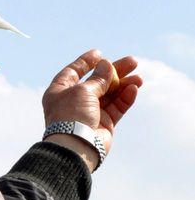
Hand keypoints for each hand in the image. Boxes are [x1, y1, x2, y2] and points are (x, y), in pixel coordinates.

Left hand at [42, 49, 142, 170]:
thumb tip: (107, 65)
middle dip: (114, 71)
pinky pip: (116, 108)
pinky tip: (134, 89)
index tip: (99, 53)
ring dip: (124, 84)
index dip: (86, 62)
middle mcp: (74, 101)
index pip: (73, 72)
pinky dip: (125, 98)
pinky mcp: (104, 124)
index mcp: (60, 92)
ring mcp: (90, 113)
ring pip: (110, 94)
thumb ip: (98, 78)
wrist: (76, 146)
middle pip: (97, 82)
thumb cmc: (72, 115)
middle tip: (132, 61)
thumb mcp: (83, 90)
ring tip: (138, 77)